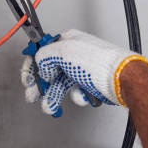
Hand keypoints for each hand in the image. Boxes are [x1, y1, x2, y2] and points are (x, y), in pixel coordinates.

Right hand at [21, 29, 147, 115]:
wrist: (121, 79)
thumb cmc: (99, 63)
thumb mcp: (63, 51)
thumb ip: (43, 56)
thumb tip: (41, 66)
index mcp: (67, 41)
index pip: (42, 52)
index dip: (32, 66)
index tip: (26, 78)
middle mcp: (74, 54)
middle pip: (49, 71)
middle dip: (40, 86)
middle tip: (33, 96)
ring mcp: (82, 70)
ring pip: (61, 85)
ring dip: (53, 96)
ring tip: (50, 106)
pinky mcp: (89, 84)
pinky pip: (75, 92)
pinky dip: (77, 96)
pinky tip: (82, 94)